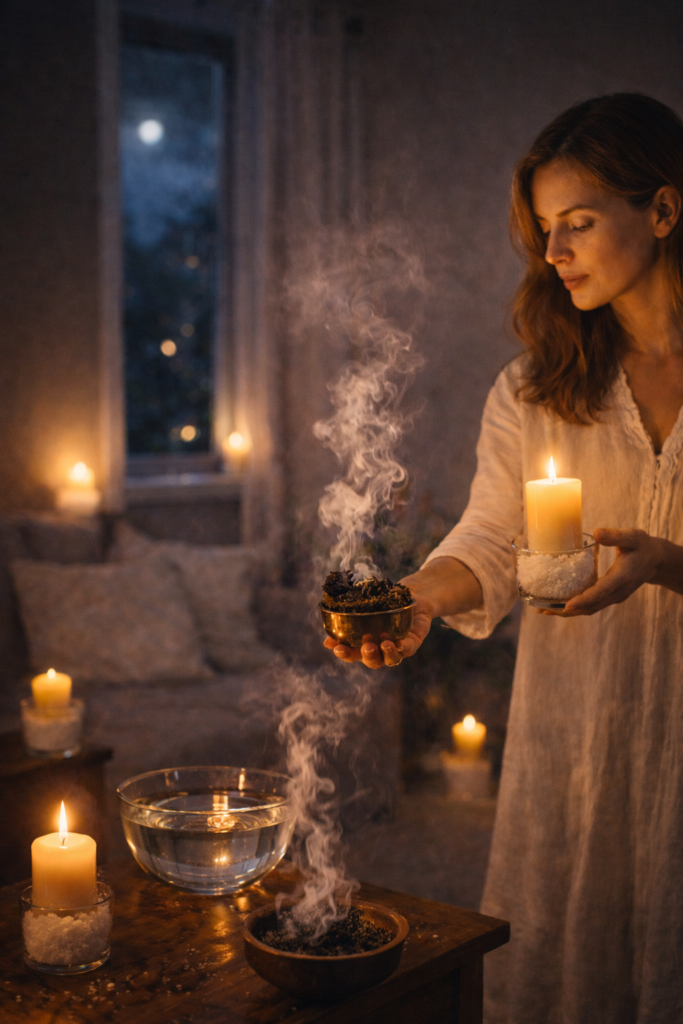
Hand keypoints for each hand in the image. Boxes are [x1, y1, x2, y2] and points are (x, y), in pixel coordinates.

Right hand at [323, 592, 433, 668]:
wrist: (411, 593)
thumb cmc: (385, 601)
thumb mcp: (366, 605)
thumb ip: (350, 616)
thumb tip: (328, 629)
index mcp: (366, 642)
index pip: (353, 654)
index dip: (345, 654)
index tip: (337, 648)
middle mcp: (381, 649)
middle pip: (373, 661)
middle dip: (368, 656)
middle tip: (365, 646)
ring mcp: (398, 647)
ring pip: (392, 659)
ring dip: (386, 654)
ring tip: (384, 644)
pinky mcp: (413, 642)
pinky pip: (409, 649)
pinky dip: (403, 647)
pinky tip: (399, 643)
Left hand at [541, 527, 664, 616]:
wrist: (655, 561)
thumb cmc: (642, 546)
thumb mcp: (632, 537)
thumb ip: (615, 536)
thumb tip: (596, 532)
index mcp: (622, 577)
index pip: (601, 591)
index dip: (583, 599)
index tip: (566, 605)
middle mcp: (617, 592)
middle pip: (590, 606)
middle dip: (566, 610)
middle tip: (542, 610)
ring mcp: (614, 597)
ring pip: (589, 609)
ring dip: (567, 612)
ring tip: (543, 610)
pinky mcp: (610, 597)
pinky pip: (591, 606)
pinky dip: (574, 607)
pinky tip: (557, 604)